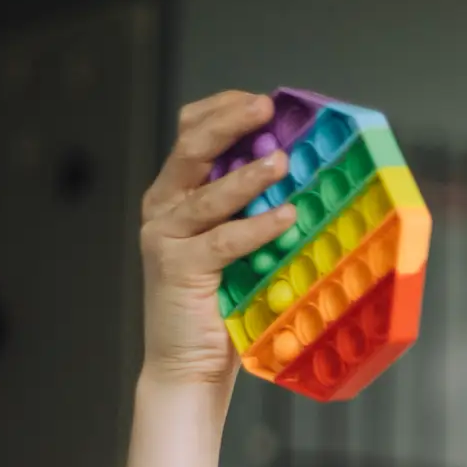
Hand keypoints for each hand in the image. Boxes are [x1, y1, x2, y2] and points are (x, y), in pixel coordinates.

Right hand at [138, 92, 300, 387]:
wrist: (188, 365)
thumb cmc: (222, 305)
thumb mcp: (238, 245)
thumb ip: (252, 208)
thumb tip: (302, 172)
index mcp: (176, 194)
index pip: (191, 133)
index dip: (223, 111)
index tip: (262, 102)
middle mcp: (164, 208)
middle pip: (190, 148)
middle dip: (228, 122)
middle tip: (264, 109)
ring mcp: (167, 237)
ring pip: (208, 193)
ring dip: (248, 174)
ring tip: (282, 162)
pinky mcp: (177, 268)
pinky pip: (223, 240)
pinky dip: (256, 227)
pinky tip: (286, 217)